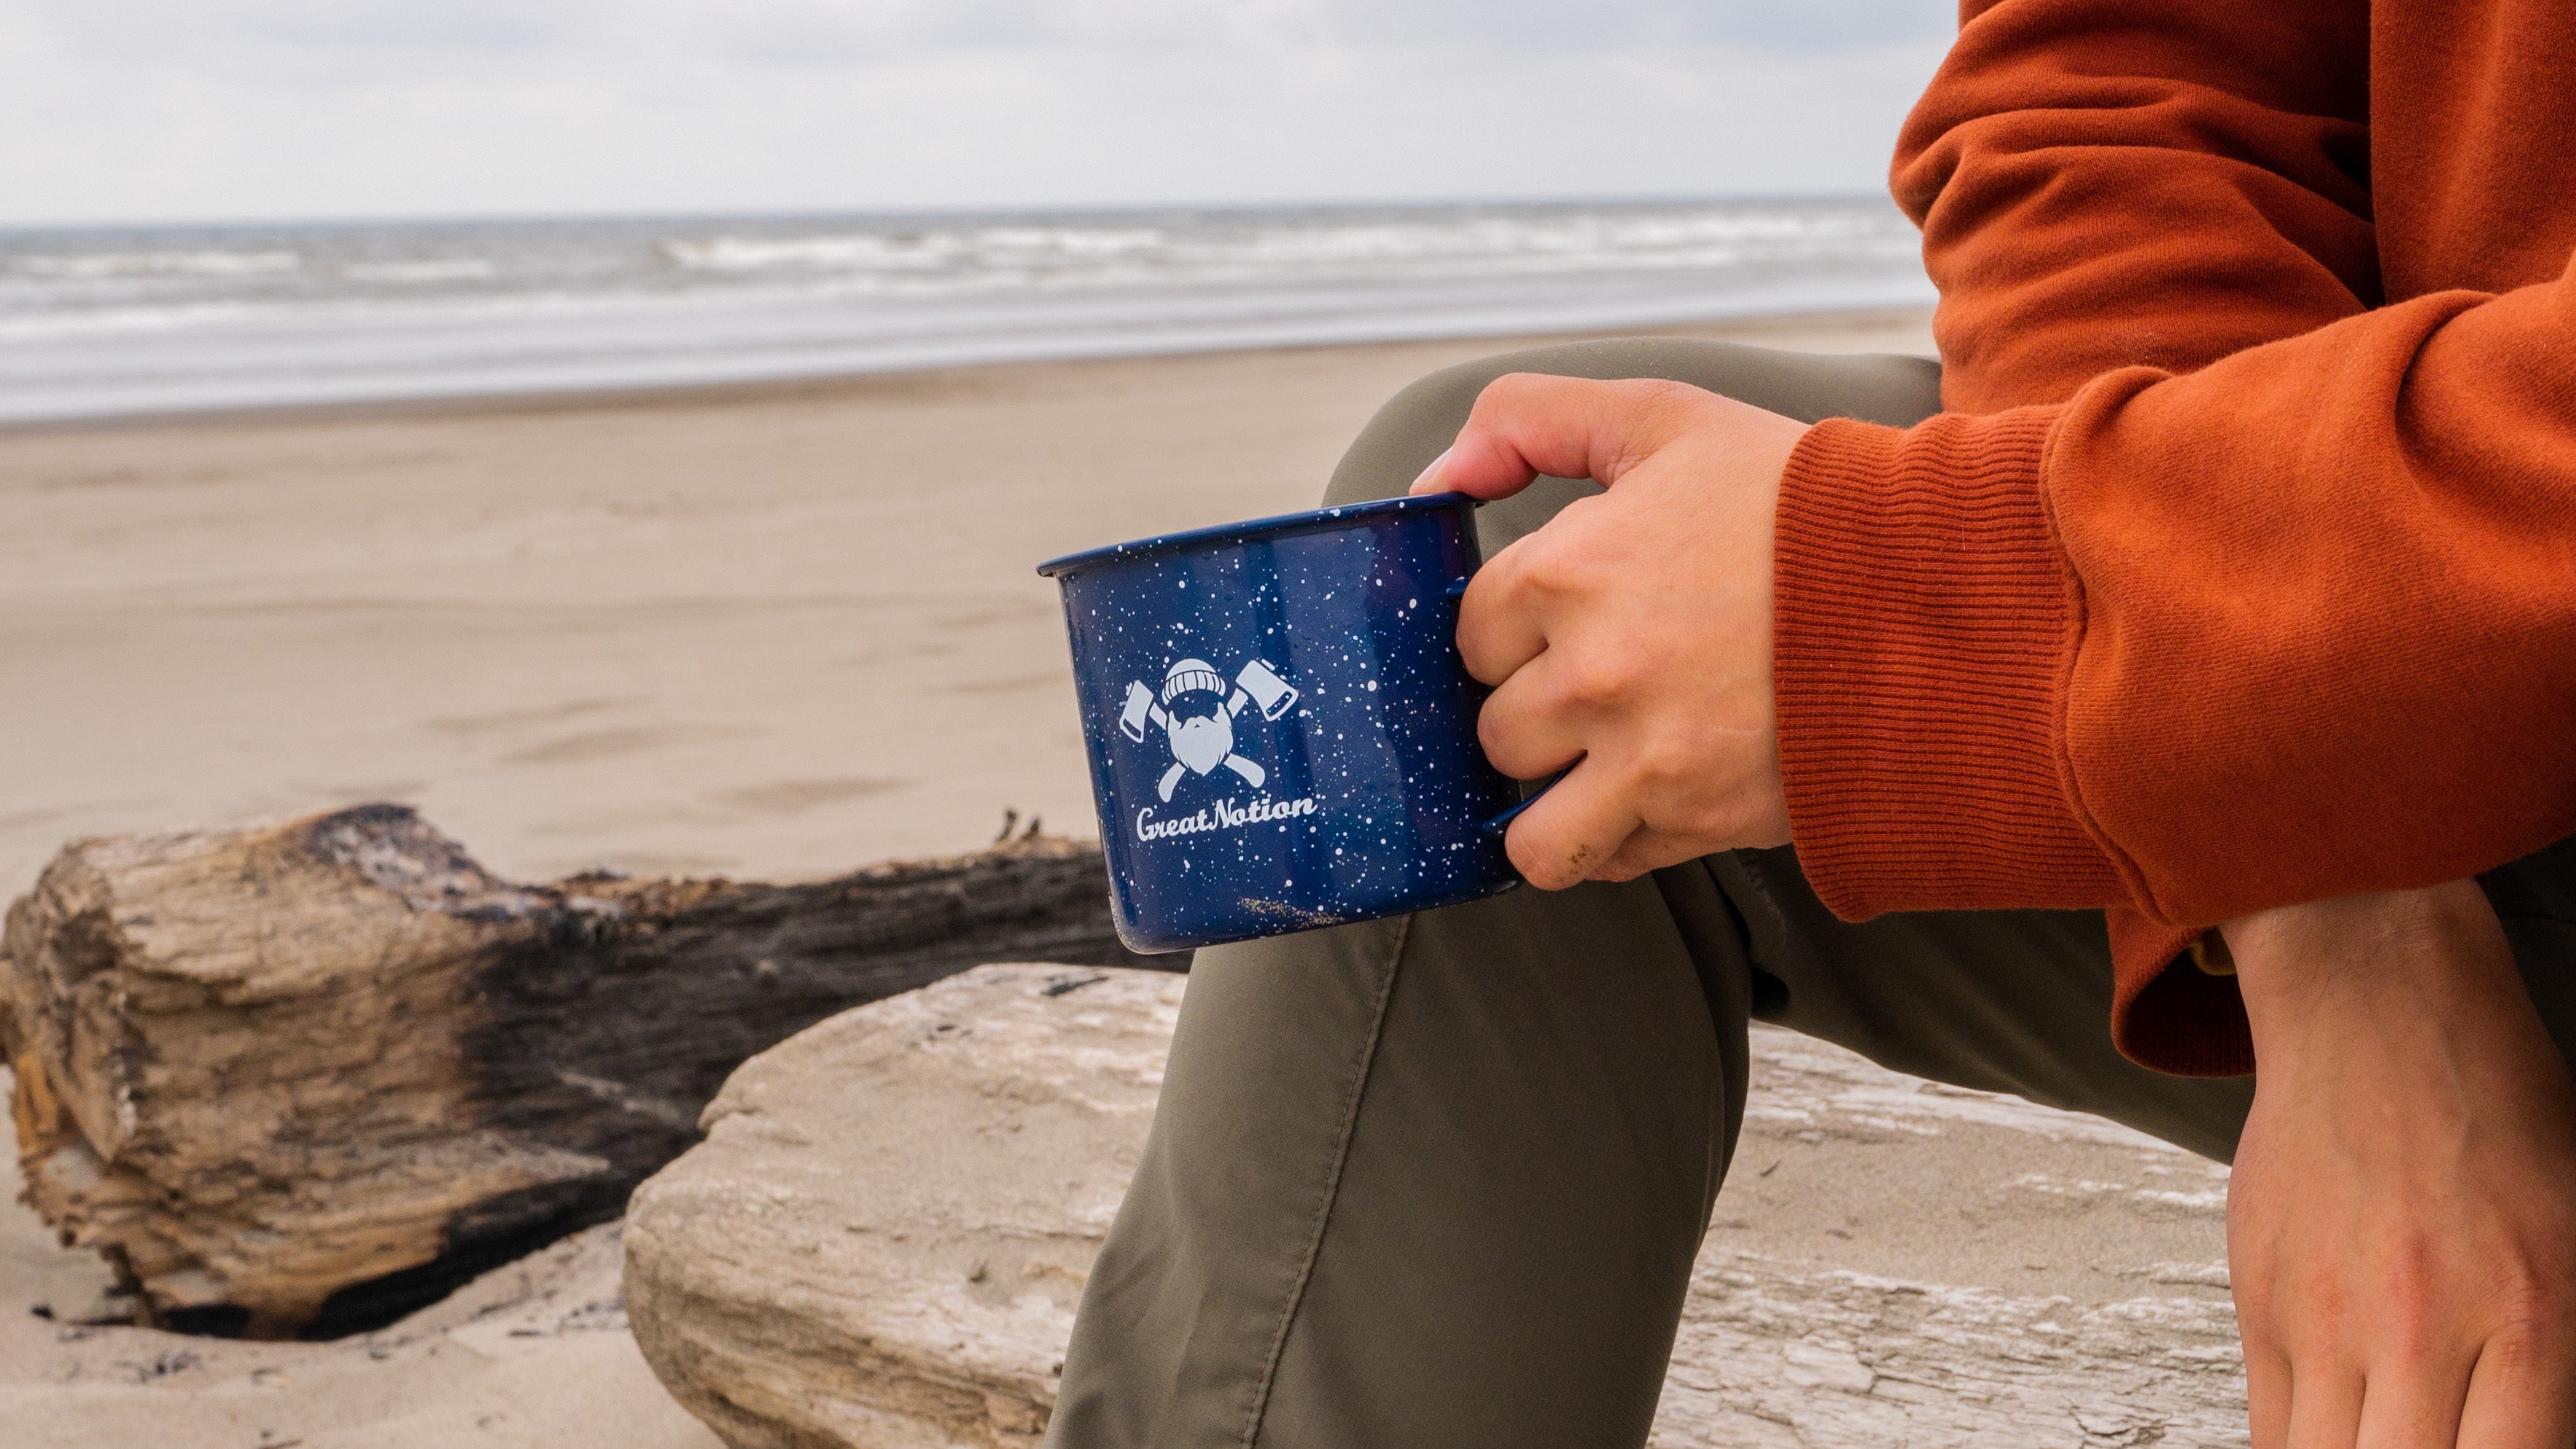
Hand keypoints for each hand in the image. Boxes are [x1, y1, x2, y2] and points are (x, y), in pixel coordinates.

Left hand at [1412, 374, 1807, 887]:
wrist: (1945, 593)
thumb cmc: (1805, 505)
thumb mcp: (1667, 420)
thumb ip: (1532, 419)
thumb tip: (1436, 479)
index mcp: (1569, 571)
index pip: (1472, 635)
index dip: (1518, 628)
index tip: (1571, 621)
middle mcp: (1593, 674)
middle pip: (1495, 731)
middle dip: (1539, 712)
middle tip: (1609, 685)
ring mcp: (1644, 758)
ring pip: (1528, 828)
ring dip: (1556, 801)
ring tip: (1608, 763)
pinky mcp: (1698, 821)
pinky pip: (1603, 863)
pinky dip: (1617, 841)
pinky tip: (1660, 791)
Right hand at [2224, 881, 2575, 1447]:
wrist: (2374, 1009)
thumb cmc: (2498, 1111)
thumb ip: (2557, 1356)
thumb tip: (2532, 1421)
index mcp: (2537, 1316)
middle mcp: (2423, 1328)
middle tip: (2433, 1442)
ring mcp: (2328, 1319)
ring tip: (2387, 1436)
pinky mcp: (2262, 1303)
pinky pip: (2273, 1430)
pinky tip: (2343, 1436)